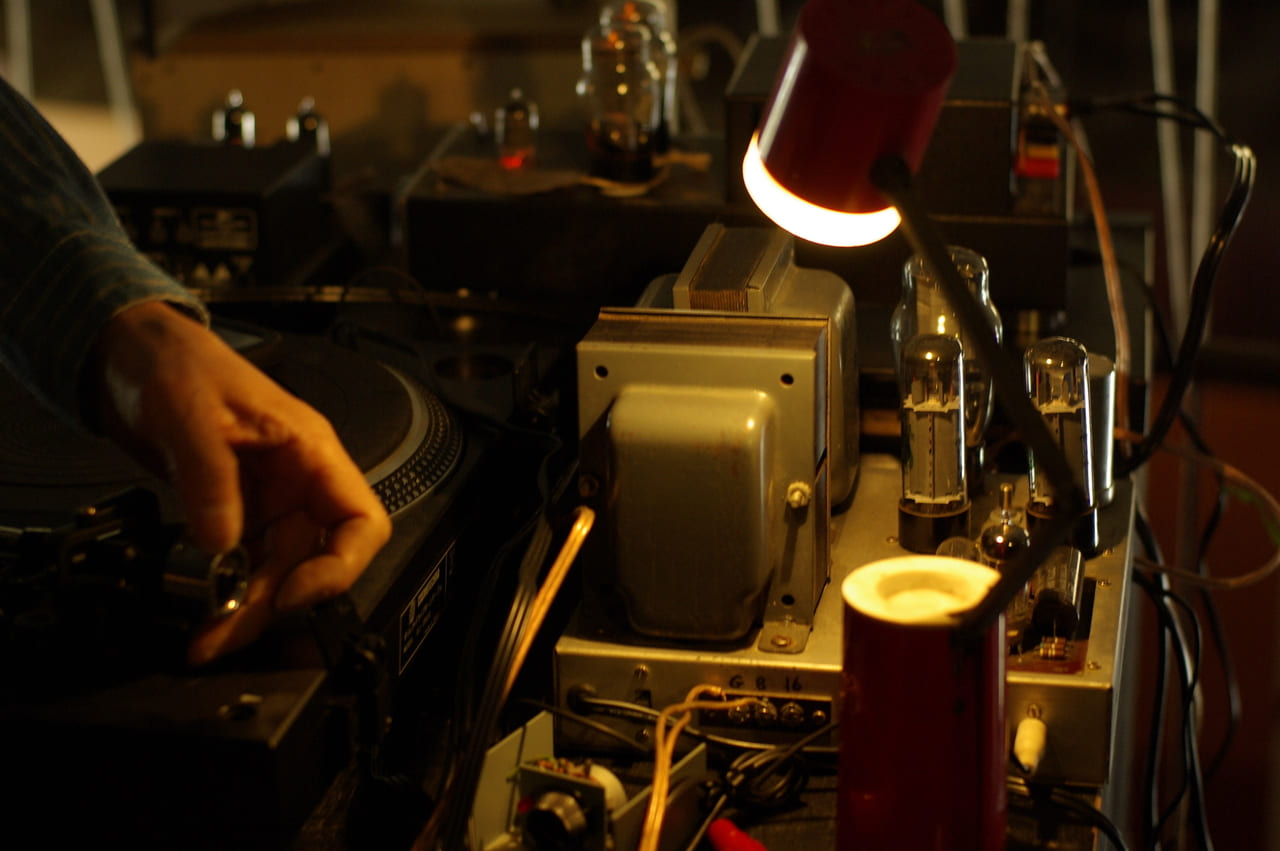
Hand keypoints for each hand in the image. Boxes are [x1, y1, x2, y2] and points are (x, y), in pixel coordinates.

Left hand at [93, 301, 391, 664]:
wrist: (127, 354)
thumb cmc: (175, 363)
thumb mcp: (191, 415)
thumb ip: (210, 482)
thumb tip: (220, 546)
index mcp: (311, 454)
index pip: (361, 522)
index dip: (338, 567)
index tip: (293, 593)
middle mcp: (297, 484)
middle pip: (310, 561)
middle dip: (272, 603)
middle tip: (225, 632)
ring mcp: (264, 502)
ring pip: (273, 572)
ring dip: (244, 608)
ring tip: (206, 636)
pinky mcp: (230, 514)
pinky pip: (238, 565)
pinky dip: (221, 593)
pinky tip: (198, 610)